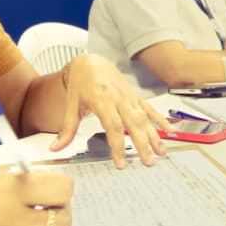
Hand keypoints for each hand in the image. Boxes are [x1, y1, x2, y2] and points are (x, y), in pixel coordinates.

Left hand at [50, 53, 168, 166]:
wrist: (91, 62)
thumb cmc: (81, 83)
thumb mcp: (71, 105)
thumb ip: (67, 129)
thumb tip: (56, 148)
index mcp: (102, 100)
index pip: (113, 127)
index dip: (118, 146)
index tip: (120, 163)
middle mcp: (119, 98)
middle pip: (133, 124)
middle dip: (142, 145)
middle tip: (147, 162)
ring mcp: (129, 97)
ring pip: (145, 118)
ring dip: (154, 136)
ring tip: (160, 153)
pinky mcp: (135, 97)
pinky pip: (150, 109)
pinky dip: (161, 120)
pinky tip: (170, 131)